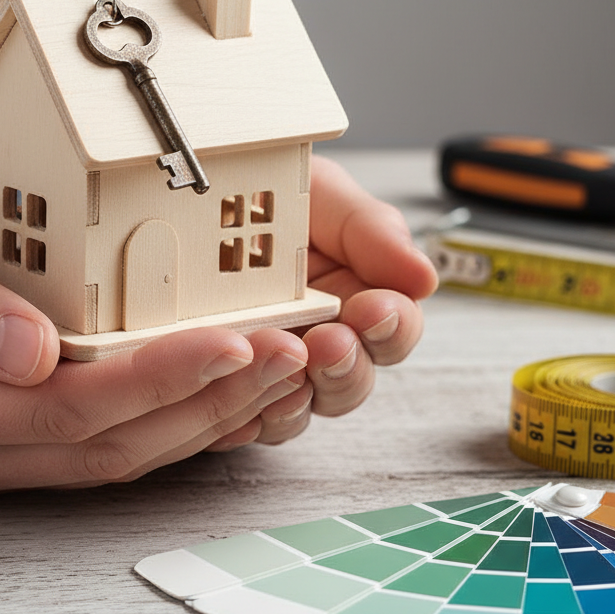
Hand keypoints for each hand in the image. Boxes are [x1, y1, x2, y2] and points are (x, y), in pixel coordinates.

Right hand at [0, 182, 308, 498]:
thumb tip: (30, 354)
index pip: (64, 409)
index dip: (155, 379)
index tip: (236, 340)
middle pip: (110, 444)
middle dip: (208, 400)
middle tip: (291, 351)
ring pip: (123, 454)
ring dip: (209, 416)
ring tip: (284, 366)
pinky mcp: (19, 443)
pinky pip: (114, 444)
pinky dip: (180, 417)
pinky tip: (234, 387)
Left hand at [205, 155, 437, 450]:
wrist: (187, 195)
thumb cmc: (263, 192)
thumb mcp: (322, 195)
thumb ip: (373, 231)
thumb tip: (426, 278)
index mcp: (355, 298)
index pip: (394, 332)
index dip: (393, 327)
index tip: (374, 308)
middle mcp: (318, 342)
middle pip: (352, 383)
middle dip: (345, 366)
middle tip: (328, 342)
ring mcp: (270, 370)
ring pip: (300, 409)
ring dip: (296, 395)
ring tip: (279, 364)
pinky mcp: (221, 388)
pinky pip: (238, 421)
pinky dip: (242, 414)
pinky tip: (232, 390)